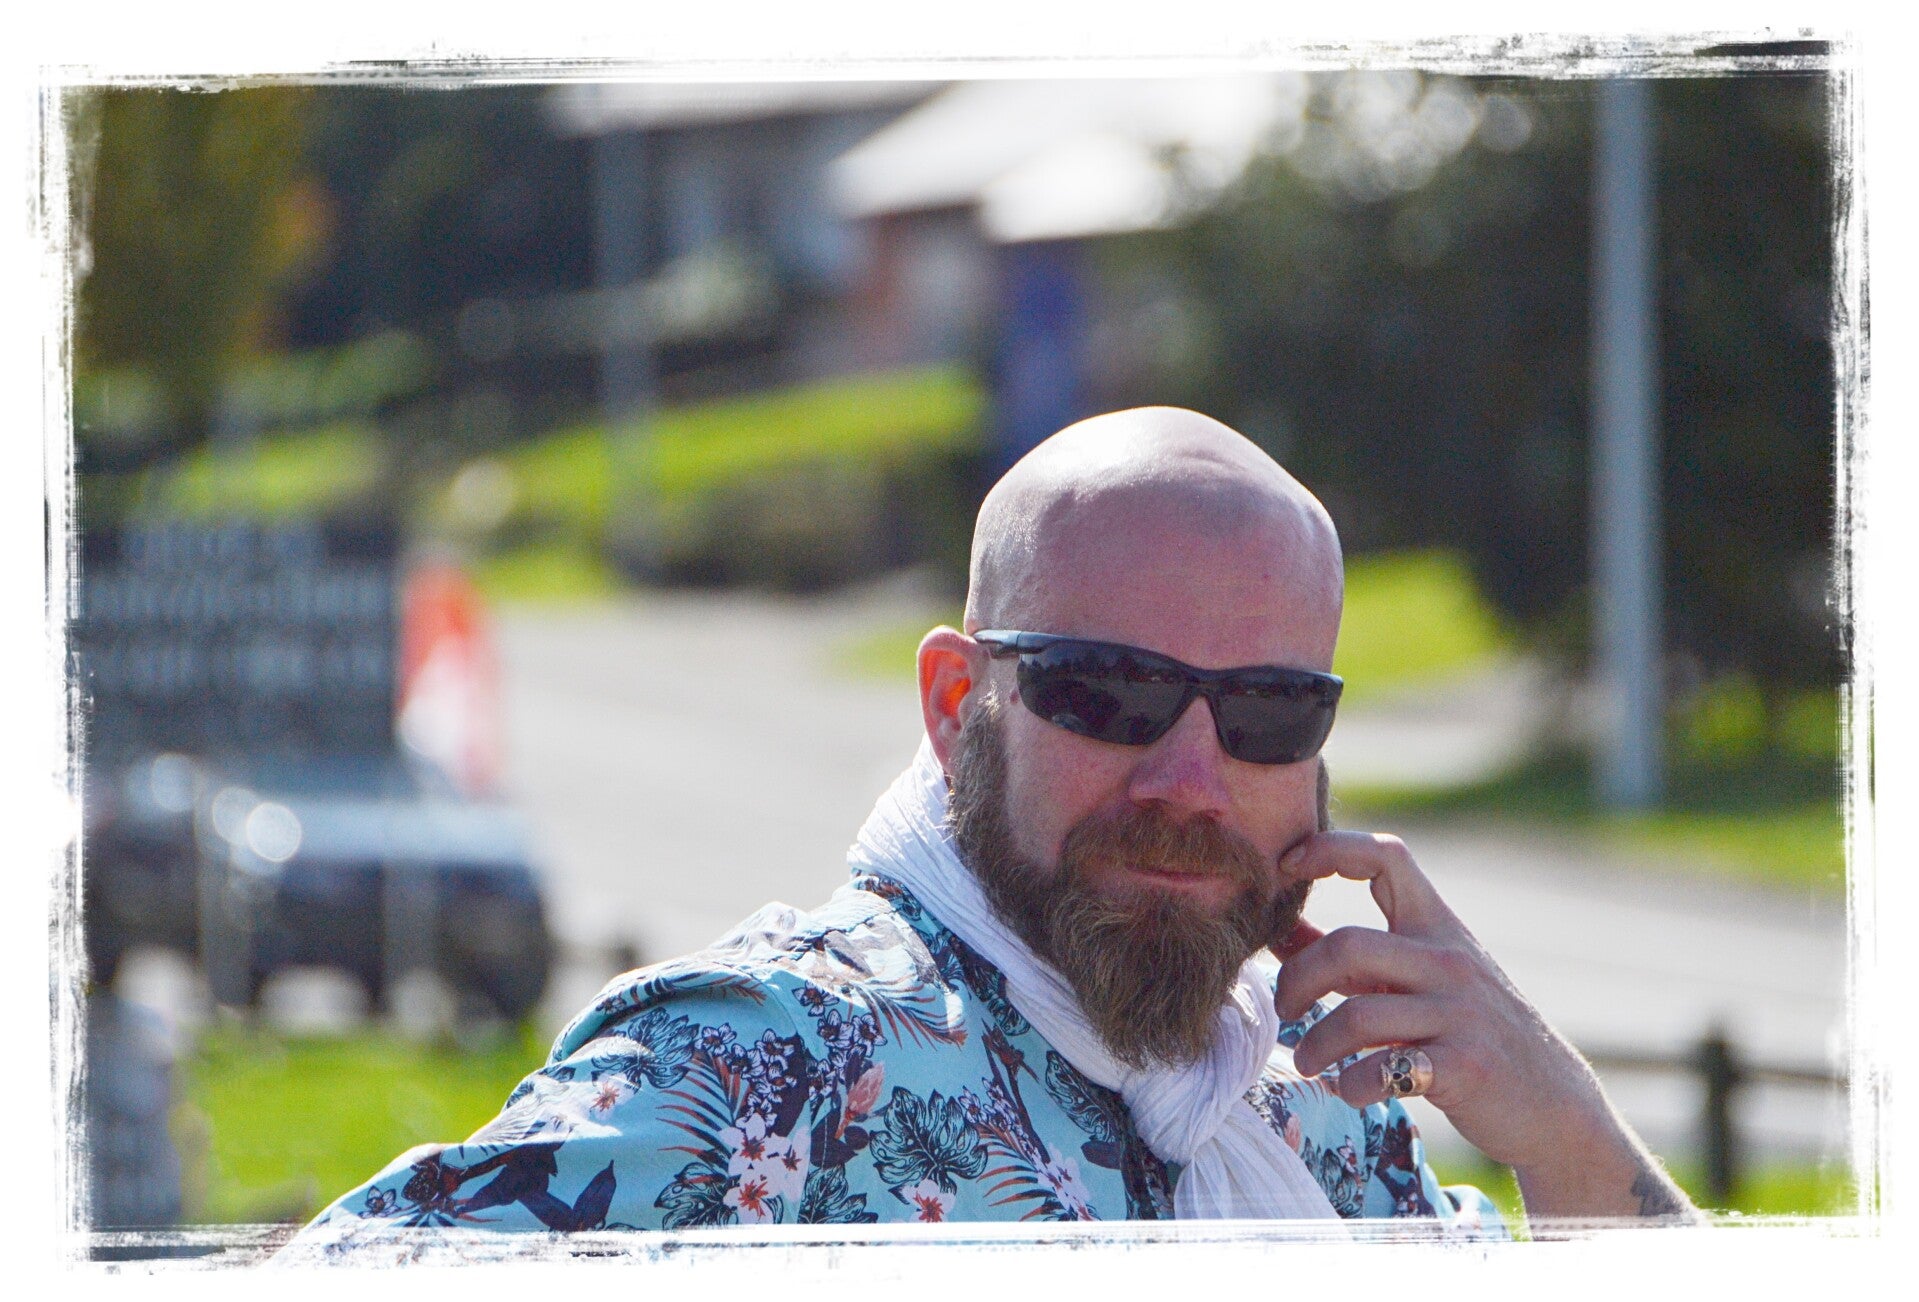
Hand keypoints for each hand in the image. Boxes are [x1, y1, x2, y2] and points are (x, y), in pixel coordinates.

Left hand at [1268, 831, 1698, 1220]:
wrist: (1554, 1105)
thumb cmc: (1470, 1034)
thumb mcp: (1420, 981)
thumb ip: (1353, 959)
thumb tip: (1279, 932)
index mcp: (1437, 927)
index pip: (1385, 857)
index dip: (1330, 849)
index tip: (1286, 866)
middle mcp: (1449, 961)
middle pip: (1347, 947)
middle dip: (1297, 980)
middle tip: (1282, 1009)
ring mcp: (1459, 1013)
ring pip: (1356, 1017)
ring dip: (1316, 1045)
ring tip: (1307, 1062)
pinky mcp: (1464, 1067)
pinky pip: (1383, 1070)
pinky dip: (1352, 1084)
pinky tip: (1349, 1089)